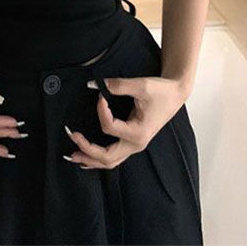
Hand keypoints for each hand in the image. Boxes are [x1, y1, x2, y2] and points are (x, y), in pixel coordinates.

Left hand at [64, 76, 186, 169]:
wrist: (175, 94)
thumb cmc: (160, 91)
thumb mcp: (140, 85)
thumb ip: (117, 85)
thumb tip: (94, 84)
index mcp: (139, 132)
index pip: (110, 127)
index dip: (100, 111)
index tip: (100, 95)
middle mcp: (136, 144)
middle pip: (106, 157)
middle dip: (86, 149)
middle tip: (71, 135)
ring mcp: (134, 146)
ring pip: (109, 162)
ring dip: (90, 159)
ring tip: (72, 154)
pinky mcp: (132, 142)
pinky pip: (114, 157)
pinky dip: (98, 159)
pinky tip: (86, 158)